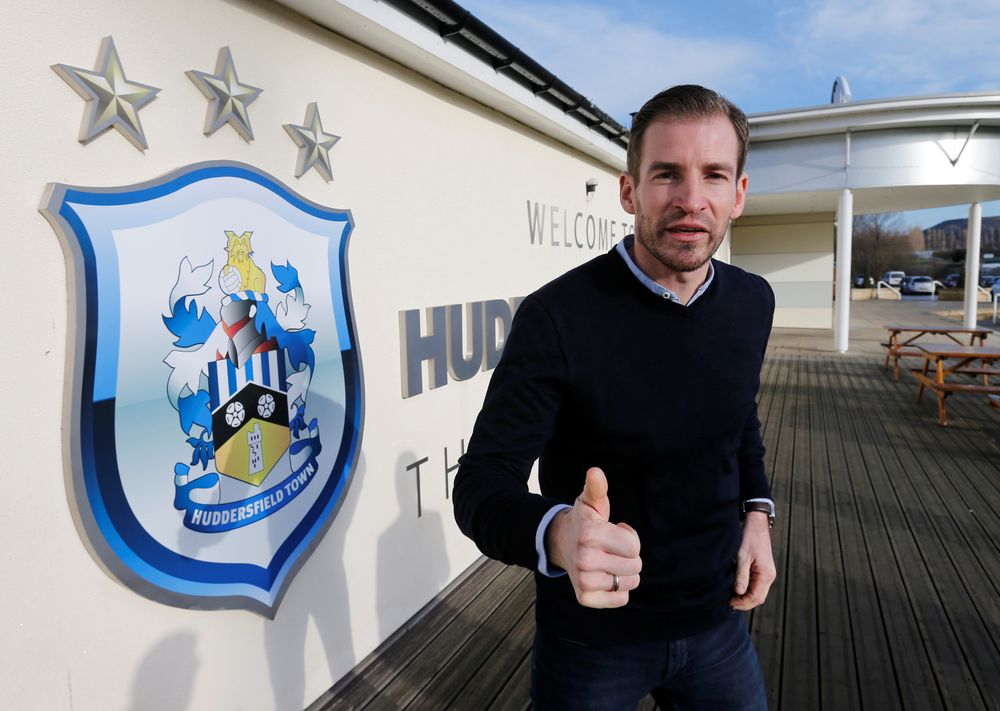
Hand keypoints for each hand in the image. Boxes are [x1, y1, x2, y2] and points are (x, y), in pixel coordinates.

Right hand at [546, 467, 641, 607]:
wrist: (560, 543)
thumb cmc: (584, 521)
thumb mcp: (591, 502)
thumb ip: (597, 487)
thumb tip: (595, 471)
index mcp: (591, 534)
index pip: (633, 547)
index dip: (629, 538)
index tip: (616, 531)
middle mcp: (586, 559)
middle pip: (635, 566)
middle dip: (628, 556)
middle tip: (611, 548)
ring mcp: (584, 580)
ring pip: (630, 582)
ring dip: (625, 572)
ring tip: (609, 561)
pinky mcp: (586, 597)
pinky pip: (621, 599)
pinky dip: (619, 590)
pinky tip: (606, 577)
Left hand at [730, 511, 775, 609]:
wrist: (756, 525)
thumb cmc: (749, 539)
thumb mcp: (742, 557)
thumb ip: (741, 576)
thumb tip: (738, 592)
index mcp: (766, 575)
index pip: (755, 597)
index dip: (742, 603)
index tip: (729, 603)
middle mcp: (769, 576)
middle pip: (758, 598)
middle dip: (744, 603)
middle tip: (729, 603)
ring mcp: (767, 574)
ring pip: (758, 593)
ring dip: (746, 598)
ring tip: (732, 598)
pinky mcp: (763, 570)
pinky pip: (757, 586)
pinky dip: (748, 591)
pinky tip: (738, 589)